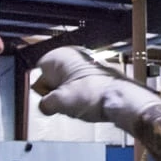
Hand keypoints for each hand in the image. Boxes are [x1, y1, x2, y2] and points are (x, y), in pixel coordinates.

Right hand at [34, 47, 159, 130]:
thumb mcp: (60, 102)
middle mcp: (74, 54)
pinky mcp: (98, 72)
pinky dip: (83, 94)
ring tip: (80, 103)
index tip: (51, 99)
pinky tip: (89, 102)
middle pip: (54, 77)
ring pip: (69, 83)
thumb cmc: (94, 95)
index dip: (44, 89)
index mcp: (60, 55)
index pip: (39, 72)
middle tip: (67, 103)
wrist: (121, 99)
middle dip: (58, 92)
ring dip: (71, 95)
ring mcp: (87, 62)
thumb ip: (45, 103)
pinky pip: (82, 85)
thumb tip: (45, 106)